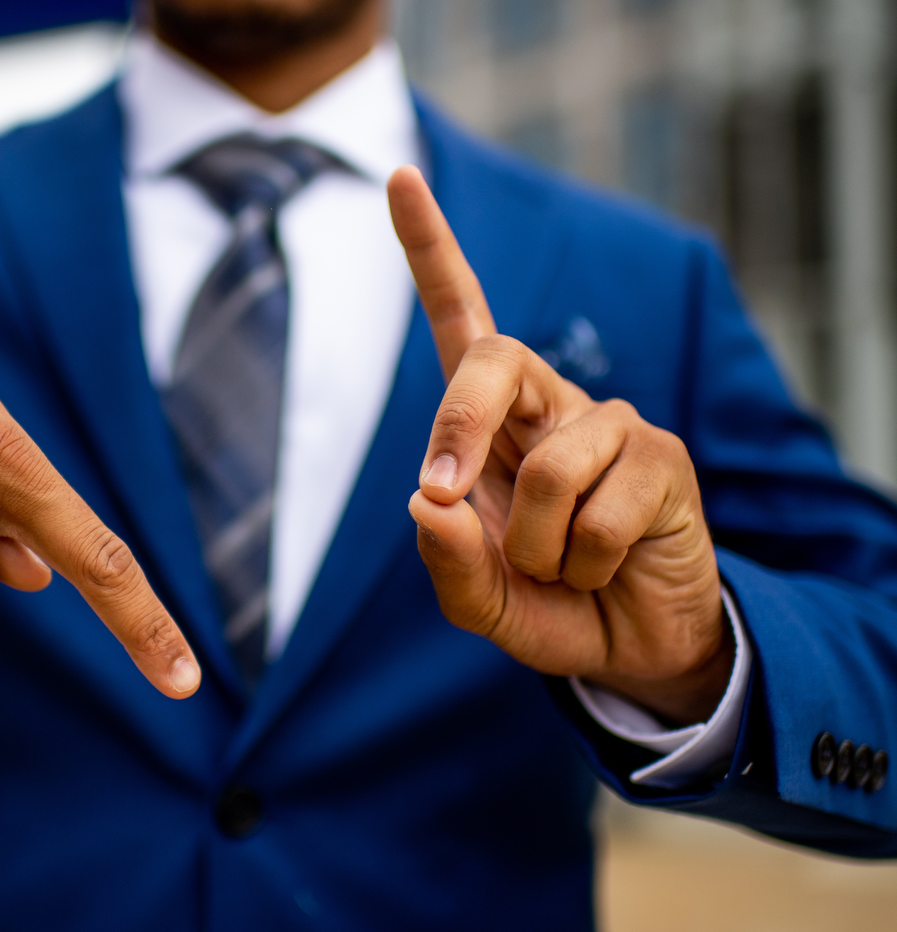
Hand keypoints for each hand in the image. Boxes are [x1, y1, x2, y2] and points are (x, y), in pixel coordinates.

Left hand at [387, 166, 731, 725]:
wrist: (634, 644)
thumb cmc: (549, 602)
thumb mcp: (481, 600)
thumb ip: (447, 560)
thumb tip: (429, 500)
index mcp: (496, 421)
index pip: (462, 319)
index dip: (430, 249)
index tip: (398, 176)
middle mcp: (552, 404)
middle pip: (496, 357)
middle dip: (459, 424)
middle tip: (444, 489)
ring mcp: (613, 425)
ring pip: (552, 468)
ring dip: (541, 547)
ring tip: (563, 567)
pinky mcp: (663, 460)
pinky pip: (599, 516)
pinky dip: (585, 565)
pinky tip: (606, 566)